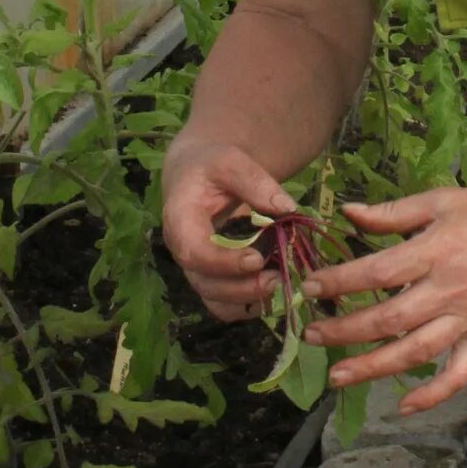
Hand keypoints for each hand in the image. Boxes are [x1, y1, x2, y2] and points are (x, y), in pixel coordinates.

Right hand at [160, 140, 297, 321]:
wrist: (197, 175)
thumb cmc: (211, 166)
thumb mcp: (230, 162)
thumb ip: (255, 182)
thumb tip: (287, 209)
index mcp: (179, 221)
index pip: (193, 252)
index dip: (223, 262)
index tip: (256, 260)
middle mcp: (182, 251)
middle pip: (204, 283)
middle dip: (241, 288)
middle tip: (277, 280)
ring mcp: (195, 268)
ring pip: (214, 300)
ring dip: (246, 300)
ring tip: (279, 286)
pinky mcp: (210, 277)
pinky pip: (223, 305)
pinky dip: (247, 305)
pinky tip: (272, 293)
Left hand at [302, 187, 466, 412]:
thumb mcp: (446, 201)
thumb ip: (396, 211)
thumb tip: (349, 213)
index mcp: (438, 251)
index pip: (378, 273)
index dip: (341, 282)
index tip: (311, 288)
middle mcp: (450, 291)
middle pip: (389, 320)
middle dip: (345, 331)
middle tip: (312, 336)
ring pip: (415, 352)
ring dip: (373, 368)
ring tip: (337, 377)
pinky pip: (458, 376)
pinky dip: (433, 394)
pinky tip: (404, 406)